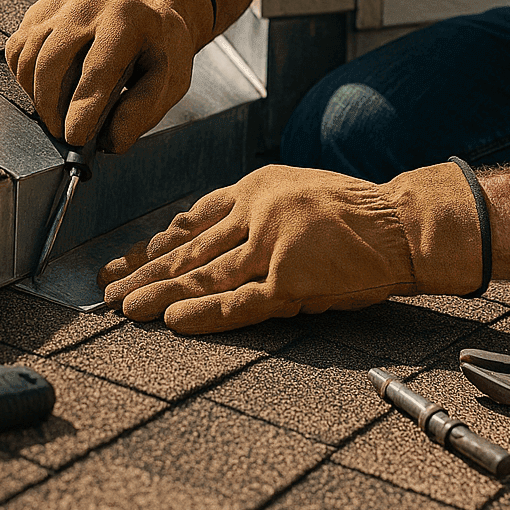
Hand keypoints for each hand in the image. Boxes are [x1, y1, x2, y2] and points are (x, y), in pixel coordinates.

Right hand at [5, 0, 212, 151]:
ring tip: (54, 113)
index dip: (82, 109)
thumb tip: (112, 142)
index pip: (97, 70)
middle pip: (51, 62)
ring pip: (28, 56)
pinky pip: (17, 48)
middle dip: (51, 107)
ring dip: (35, 94)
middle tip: (60, 133)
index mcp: (128, 19)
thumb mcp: (170, 76)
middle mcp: (89, 4)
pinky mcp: (42, 9)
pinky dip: (24, 76)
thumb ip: (143, 109)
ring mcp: (61, 3)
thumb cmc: (160, 46)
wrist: (148, 5)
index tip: (74, 138)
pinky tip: (44, 88)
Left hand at [99, 162, 484, 332]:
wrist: (402, 225)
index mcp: (254, 189)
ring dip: (159, 293)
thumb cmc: (355, 215)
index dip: (153, 244)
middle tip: (106, 290)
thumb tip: (200, 236)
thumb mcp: (294, 194)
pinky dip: (203, 312)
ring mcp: (272, 244)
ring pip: (203, 273)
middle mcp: (256, 211)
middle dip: (143, 272)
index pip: (190, 220)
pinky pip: (238, 302)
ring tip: (125, 310)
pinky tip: (173, 320)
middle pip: (187, 248)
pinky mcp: (291, 278)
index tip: (125, 262)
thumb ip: (250, 213)